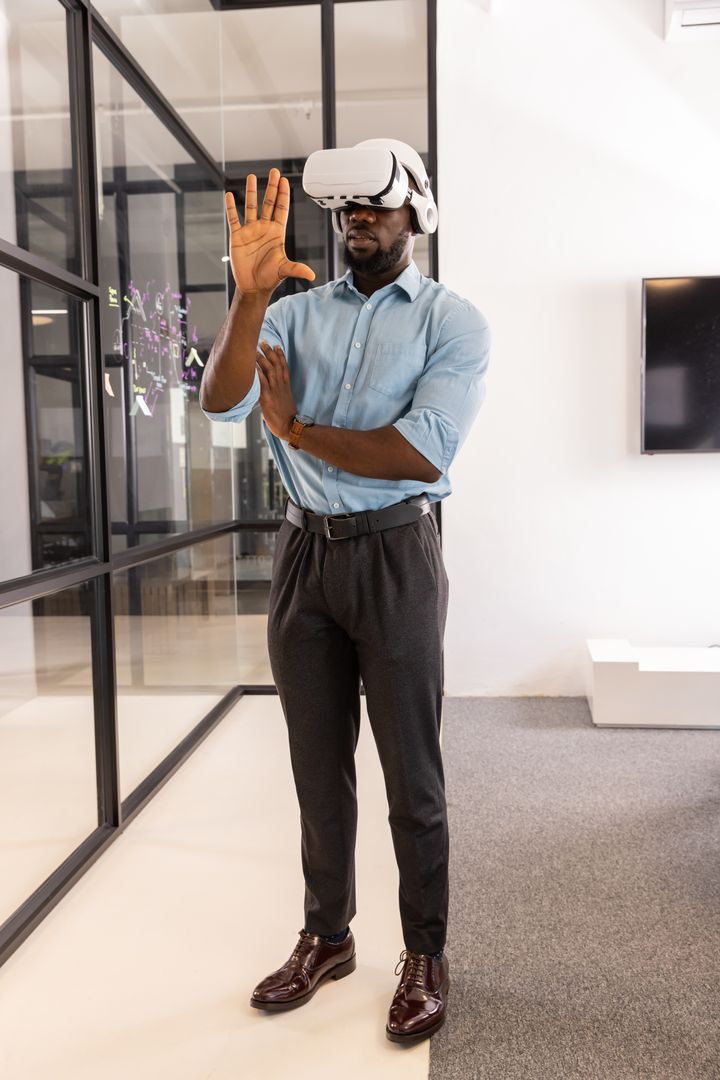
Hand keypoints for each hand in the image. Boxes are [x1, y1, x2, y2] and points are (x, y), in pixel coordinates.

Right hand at [225, 171, 315, 294]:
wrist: (253, 286)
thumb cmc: (269, 278)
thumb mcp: (283, 271)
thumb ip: (296, 269)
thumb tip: (311, 275)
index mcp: (276, 233)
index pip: (280, 210)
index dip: (282, 196)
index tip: (284, 181)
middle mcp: (264, 228)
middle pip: (268, 203)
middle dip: (271, 188)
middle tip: (274, 171)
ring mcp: (250, 231)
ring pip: (251, 207)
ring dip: (251, 192)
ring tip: (252, 177)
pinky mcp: (237, 236)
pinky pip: (233, 219)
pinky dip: (231, 207)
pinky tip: (229, 195)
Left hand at [256, 341, 296, 439]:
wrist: (290, 426)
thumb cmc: (286, 417)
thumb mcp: (285, 401)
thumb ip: (279, 393)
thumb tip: (271, 391)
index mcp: (286, 386)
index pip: (284, 367)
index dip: (281, 355)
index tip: (277, 346)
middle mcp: (281, 385)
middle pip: (276, 364)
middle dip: (270, 352)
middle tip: (264, 341)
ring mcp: (274, 390)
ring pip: (269, 370)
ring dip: (262, 358)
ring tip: (256, 349)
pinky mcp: (267, 397)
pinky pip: (262, 382)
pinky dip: (257, 373)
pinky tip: (252, 366)